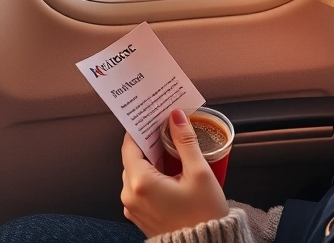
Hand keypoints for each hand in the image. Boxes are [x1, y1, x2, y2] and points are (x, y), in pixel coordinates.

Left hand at [120, 109, 228, 236]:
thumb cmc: (204, 216)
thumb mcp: (199, 173)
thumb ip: (185, 142)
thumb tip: (176, 118)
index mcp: (140, 183)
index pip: (130, 144)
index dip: (142, 128)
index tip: (154, 117)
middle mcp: (130, 196)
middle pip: (133, 158)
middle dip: (149, 143)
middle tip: (167, 130)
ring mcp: (133, 208)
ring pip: (137, 173)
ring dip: (152, 161)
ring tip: (173, 152)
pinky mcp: (139, 216)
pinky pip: (140, 188)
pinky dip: (152, 177)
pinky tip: (171, 173)